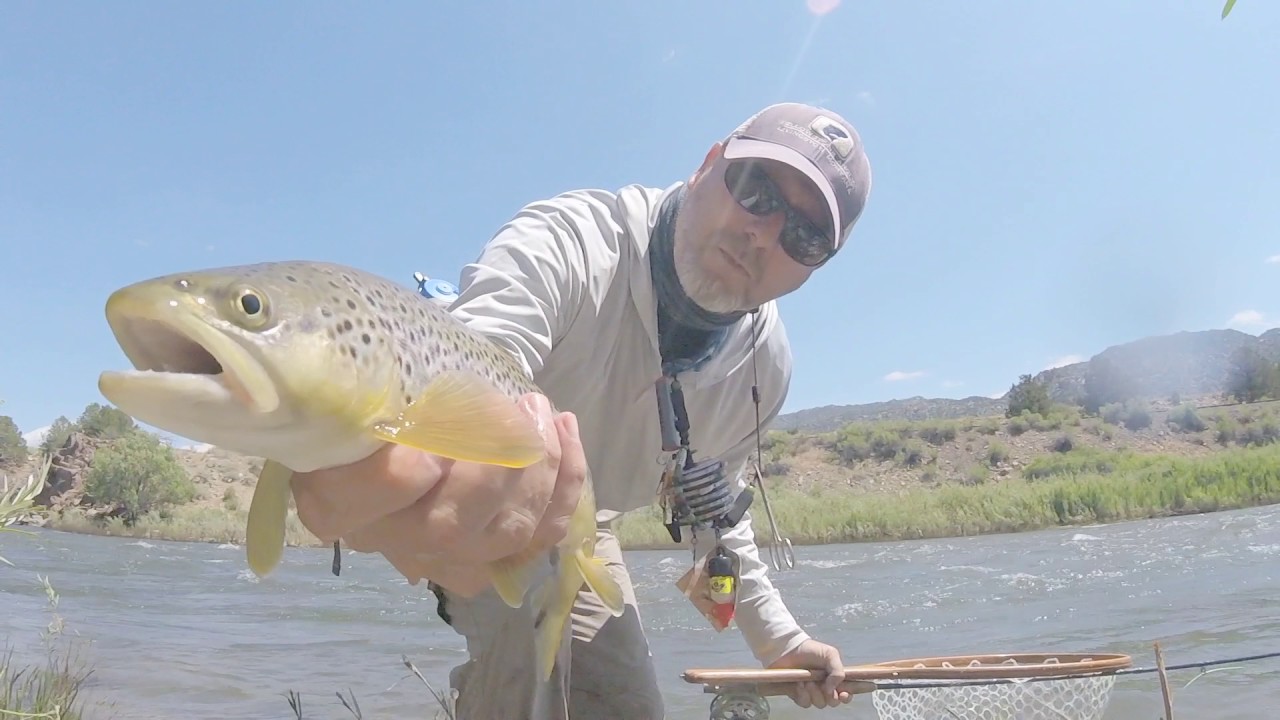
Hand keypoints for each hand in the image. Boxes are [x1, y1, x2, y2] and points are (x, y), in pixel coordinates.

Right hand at [289, 393, 586, 595]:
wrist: (414, 416)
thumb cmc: (384, 393)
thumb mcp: (364, 387)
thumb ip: (373, 394)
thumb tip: (401, 395)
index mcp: (333, 499)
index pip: (356, 505)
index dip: (398, 479)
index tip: (429, 442)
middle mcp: (390, 539)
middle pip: (447, 527)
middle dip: (493, 461)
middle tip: (507, 403)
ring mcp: (449, 555)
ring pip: (506, 532)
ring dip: (536, 463)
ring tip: (534, 406)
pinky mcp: (500, 551)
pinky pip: (545, 531)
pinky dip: (565, 479)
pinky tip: (563, 427)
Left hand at [768, 639, 852, 708]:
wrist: (790, 649)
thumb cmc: (811, 651)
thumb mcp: (830, 655)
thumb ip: (837, 671)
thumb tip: (833, 690)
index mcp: (835, 679)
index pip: (845, 695)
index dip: (846, 697)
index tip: (842, 694)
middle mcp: (825, 688)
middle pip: (833, 702)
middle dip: (829, 695)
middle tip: (821, 684)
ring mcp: (812, 693)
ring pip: (820, 703)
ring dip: (815, 693)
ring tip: (807, 681)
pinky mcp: (799, 695)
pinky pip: (805, 703)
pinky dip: (803, 694)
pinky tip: (799, 684)